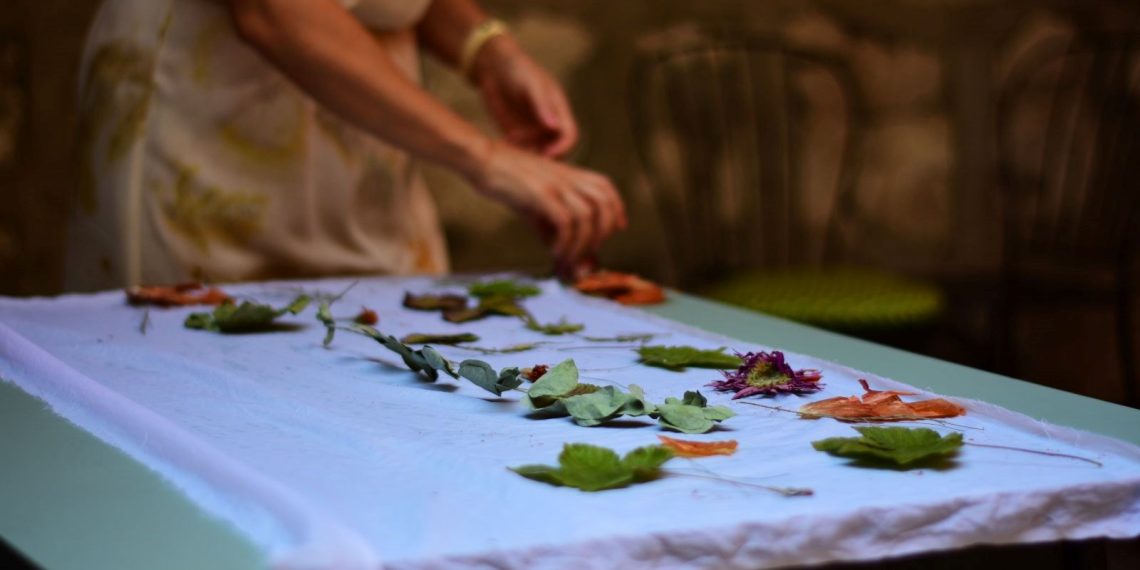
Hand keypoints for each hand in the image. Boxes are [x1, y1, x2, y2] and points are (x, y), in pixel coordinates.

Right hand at [468, 140, 626, 276]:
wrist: (481, 159)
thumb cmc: (505, 182)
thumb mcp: (534, 206)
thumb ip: (552, 231)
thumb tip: (568, 259)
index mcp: (569, 174)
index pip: (605, 187)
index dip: (617, 208)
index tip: (618, 229)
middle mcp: (567, 177)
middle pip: (604, 201)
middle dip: (604, 231)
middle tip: (590, 251)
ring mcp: (554, 184)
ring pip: (587, 215)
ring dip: (583, 244)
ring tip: (569, 258)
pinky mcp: (540, 193)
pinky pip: (565, 221)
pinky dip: (566, 242)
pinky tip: (555, 253)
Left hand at [470, 36, 577, 157]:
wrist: (493, 64)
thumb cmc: (516, 68)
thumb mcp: (530, 84)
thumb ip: (542, 105)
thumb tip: (555, 127)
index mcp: (558, 109)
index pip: (569, 135)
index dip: (562, 148)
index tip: (546, 154)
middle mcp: (548, 122)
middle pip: (556, 149)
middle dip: (545, 157)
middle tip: (527, 159)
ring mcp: (533, 128)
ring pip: (538, 152)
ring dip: (528, 155)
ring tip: (512, 144)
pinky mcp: (517, 132)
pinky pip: (521, 149)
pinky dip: (515, 151)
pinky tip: (505, 141)